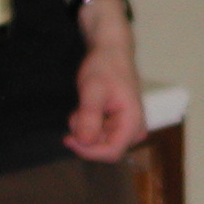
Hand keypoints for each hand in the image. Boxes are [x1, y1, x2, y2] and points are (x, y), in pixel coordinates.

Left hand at [65, 0, 146, 161]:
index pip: (112, 152)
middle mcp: (135, 129)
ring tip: (81, 106)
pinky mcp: (121, 124)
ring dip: (86, 129)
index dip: (89, 150)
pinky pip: (101, 135)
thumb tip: (85, 142)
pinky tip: (87, 108)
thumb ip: (89, 116)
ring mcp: (128, 128)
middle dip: (86, 135)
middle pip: (106, 149)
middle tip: (76, 112)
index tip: (68, 137)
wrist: (111, 51)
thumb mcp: (92, 89)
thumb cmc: (104, 67)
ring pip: (101, 143)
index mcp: (133, 121)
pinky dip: (89, 125)